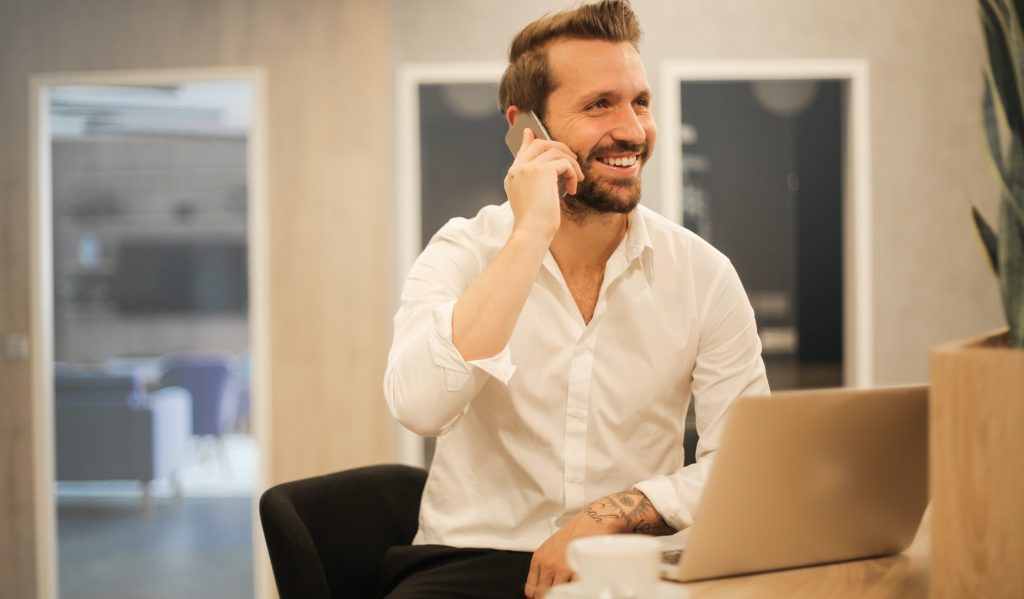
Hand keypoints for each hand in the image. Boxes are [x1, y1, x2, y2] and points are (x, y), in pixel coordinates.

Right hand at [503, 127, 583, 240]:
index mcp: (512, 176)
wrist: (532, 232)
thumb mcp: (533, 200)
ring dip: (571, 163)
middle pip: (539, 143)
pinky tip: (573, 188)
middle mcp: (517, 169)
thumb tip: (551, 170)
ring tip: (576, 179)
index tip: (531, 133)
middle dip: (559, 148)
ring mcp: (528, 168)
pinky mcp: (541, 170)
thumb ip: (537, 182)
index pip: (522, 150)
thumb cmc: (535, 223)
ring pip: (555, 150)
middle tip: (572, 160)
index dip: (529, 140)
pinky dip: (572, 173)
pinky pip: (564, 162)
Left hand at [524, 490, 673, 597]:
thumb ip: (544, 566)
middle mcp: (548, 564)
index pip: (531, 590)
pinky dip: (576, 592)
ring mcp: (563, 568)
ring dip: (565, 594)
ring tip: (572, 590)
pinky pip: (573, 591)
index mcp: (539, 558)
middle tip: (560, 594)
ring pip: (558, 594)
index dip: (538, 597)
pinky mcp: (578, 570)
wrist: (593, 520)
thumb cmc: (575, 532)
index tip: (544, 597)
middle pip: (543, 594)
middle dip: (551, 597)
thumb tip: (539, 589)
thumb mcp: (551, 547)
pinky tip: (579, 589)